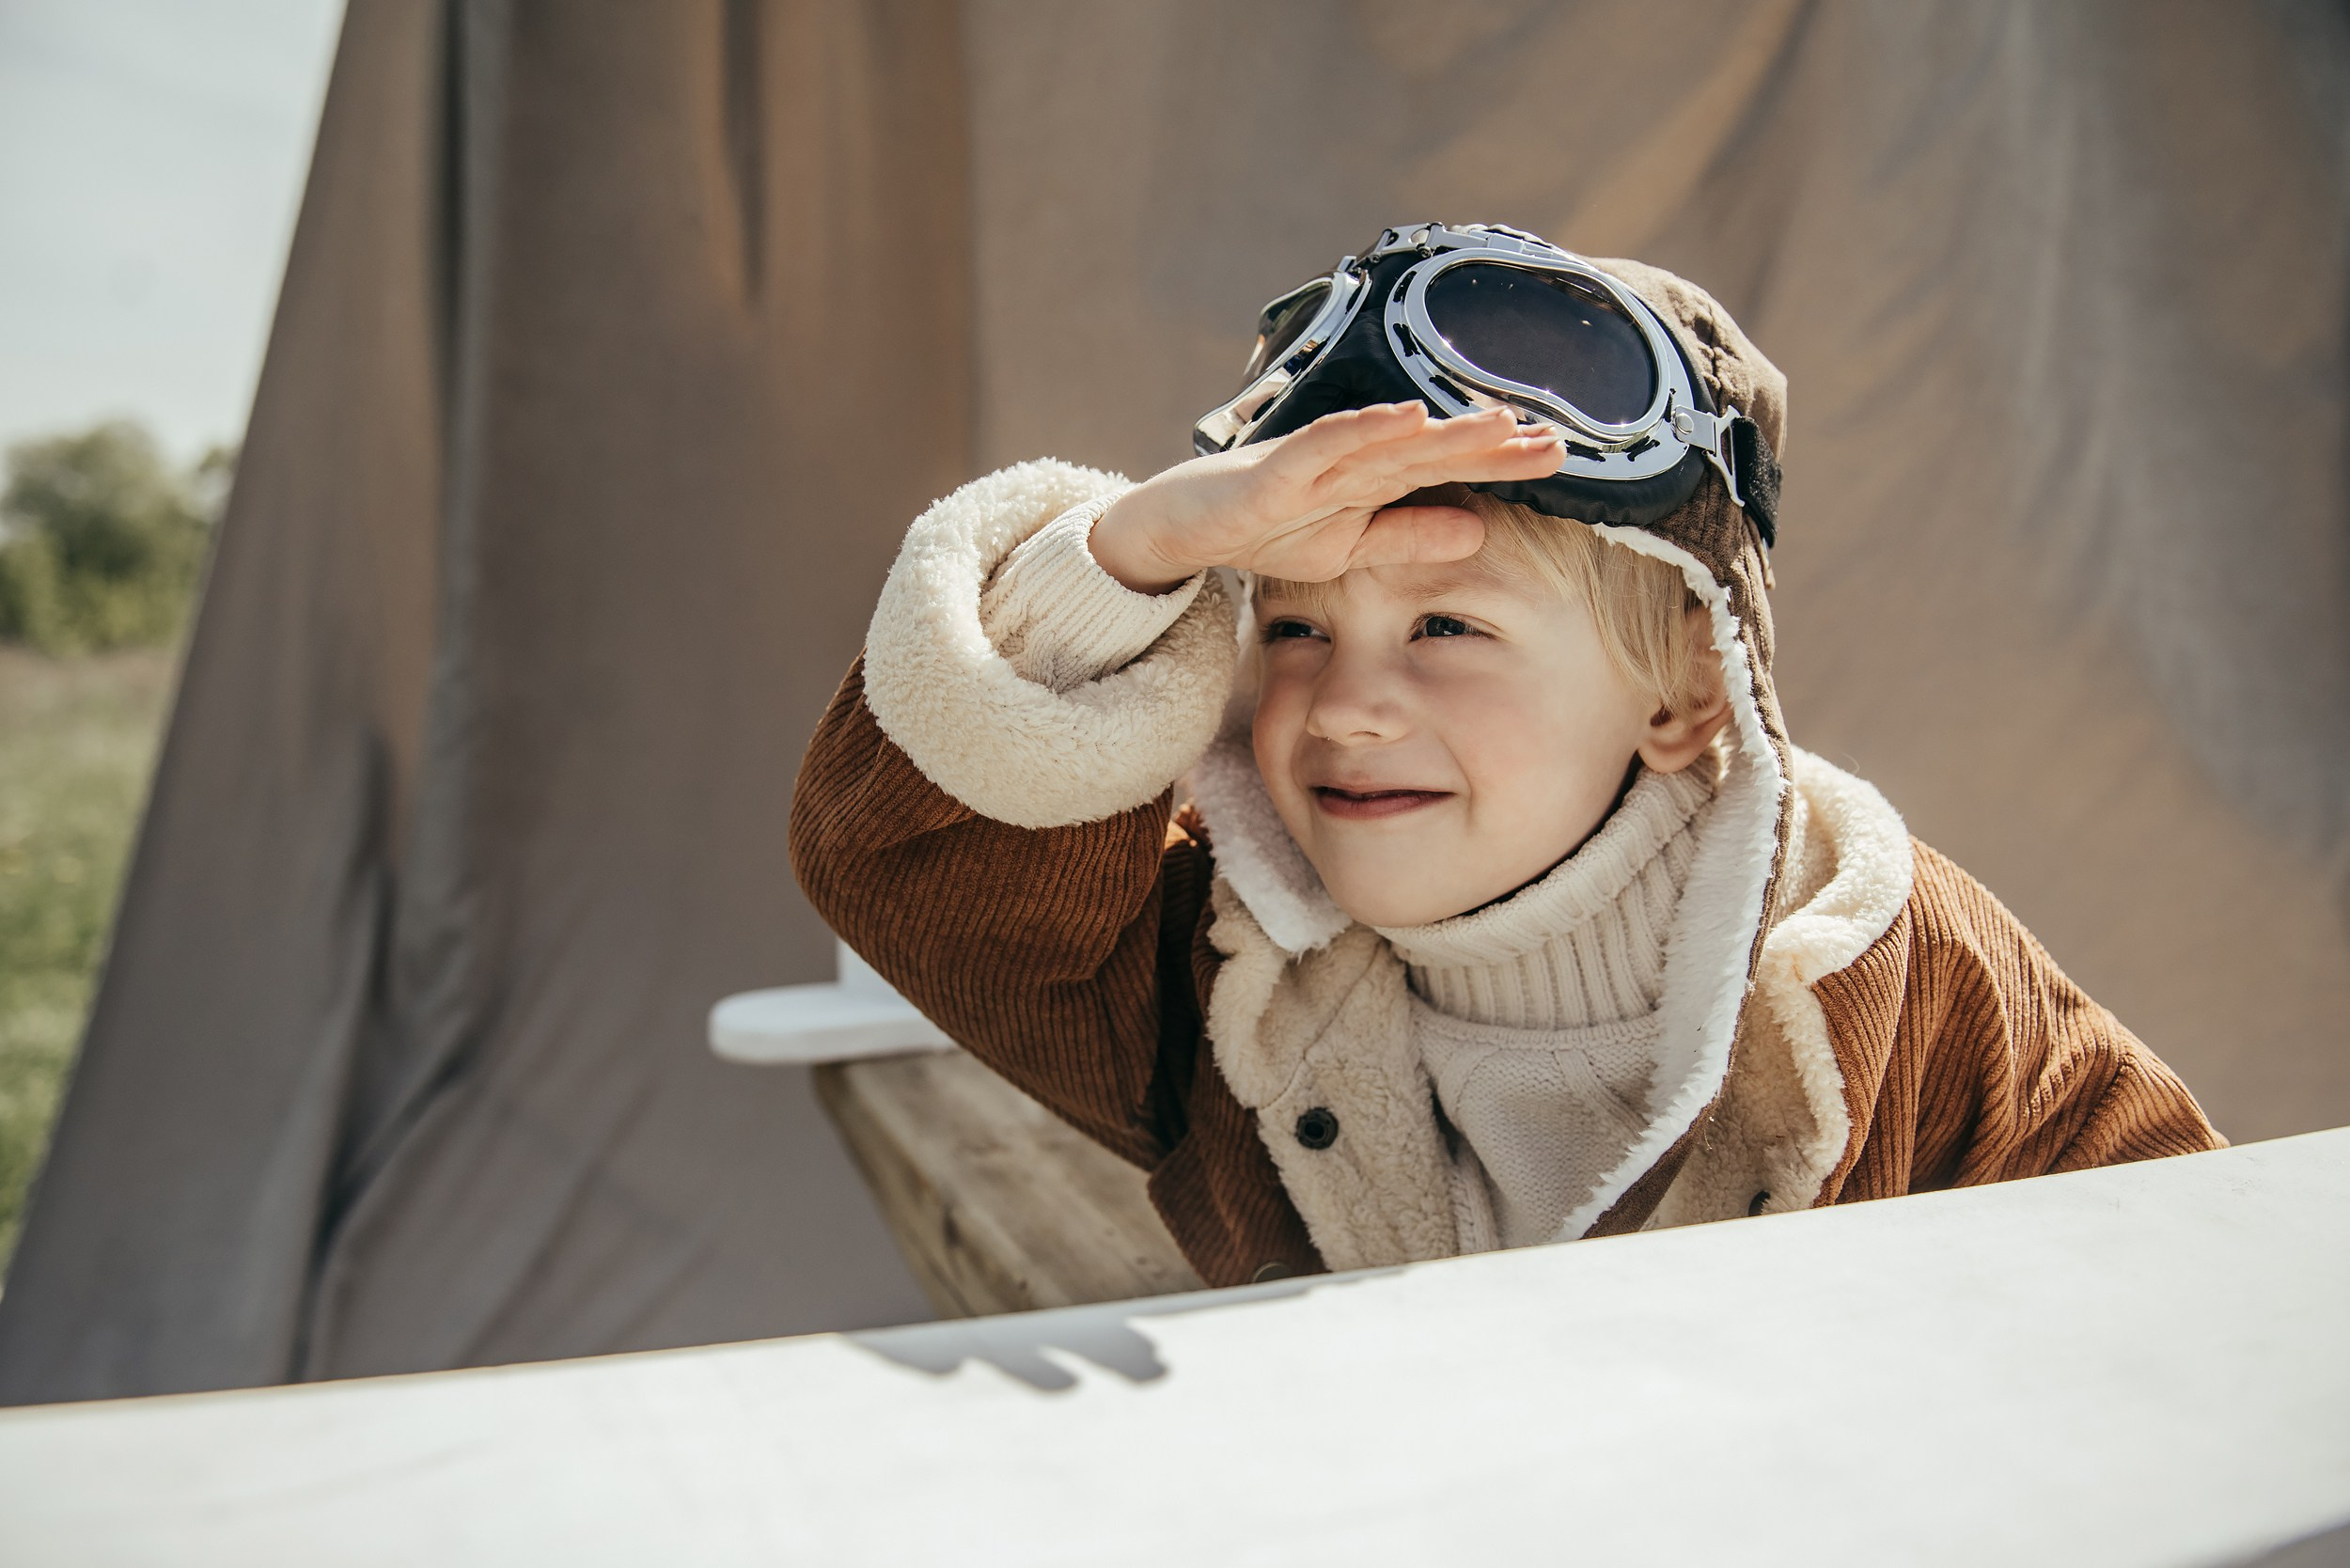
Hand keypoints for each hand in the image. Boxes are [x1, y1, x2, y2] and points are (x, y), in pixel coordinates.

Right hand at [1088, 403, 1564, 592]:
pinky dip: (1363, 431)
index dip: (1500, 464)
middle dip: (1490, 444)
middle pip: (1431, 450)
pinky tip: (1404, 419)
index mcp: (1371, 483)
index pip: (1447, 470)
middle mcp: (1350, 463)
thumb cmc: (1261, 529)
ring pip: (1388, 443)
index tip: (1558, 458)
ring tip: (1498, 422)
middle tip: (1554, 438)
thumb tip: (1479, 530)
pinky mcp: (1271, 475)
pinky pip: (1323, 448)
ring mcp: (1311, 465)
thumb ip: (1406, 538)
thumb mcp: (1345, 550)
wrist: (1175, 529)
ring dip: (1443, 431)